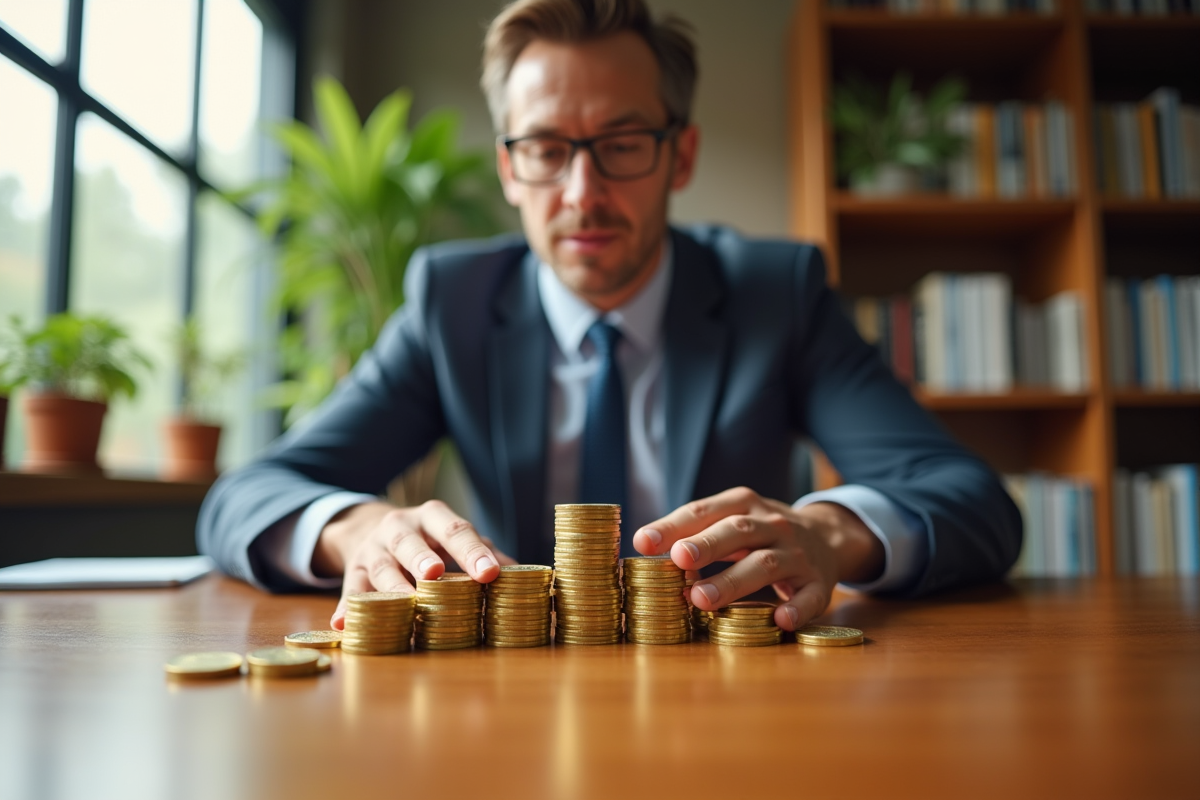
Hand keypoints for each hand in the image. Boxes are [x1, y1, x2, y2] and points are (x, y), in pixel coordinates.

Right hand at [314, 499, 515, 629]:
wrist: (371, 530)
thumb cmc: (430, 540)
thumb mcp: (454, 538)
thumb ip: (485, 554)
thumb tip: (526, 578)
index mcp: (432, 517)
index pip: (455, 529)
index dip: (472, 551)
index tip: (490, 573)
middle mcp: (399, 528)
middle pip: (411, 541)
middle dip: (423, 557)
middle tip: (437, 574)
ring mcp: (372, 550)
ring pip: (380, 566)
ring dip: (391, 584)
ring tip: (403, 599)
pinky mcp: (352, 573)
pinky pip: (348, 590)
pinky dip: (345, 607)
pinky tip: (343, 623)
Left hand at [631, 487, 884, 630]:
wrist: (828, 535)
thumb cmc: (761, 531)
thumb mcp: (731, 520)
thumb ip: (693, 530)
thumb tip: (643, 546)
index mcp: (745, 504)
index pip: (705, 510)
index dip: (674, 525)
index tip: (643, 542)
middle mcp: (773, 525)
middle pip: (738, 531)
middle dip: (707, 545)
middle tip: (678, 558)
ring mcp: (798, 554)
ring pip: (766, 564)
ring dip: (733, 582)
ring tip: (701, 599)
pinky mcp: (819, 582)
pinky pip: (810, 596)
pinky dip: (796, 608)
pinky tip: (780, 620)